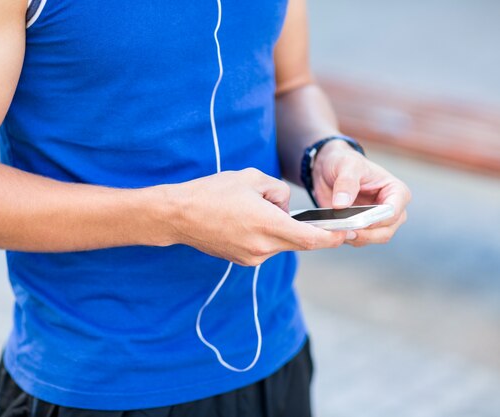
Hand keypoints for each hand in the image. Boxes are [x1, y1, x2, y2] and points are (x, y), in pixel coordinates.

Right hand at [168, 168, 346, 265]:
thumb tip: (286, 207)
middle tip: (325, 222)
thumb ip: (279, 191)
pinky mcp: (242, 260)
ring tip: (260, 209)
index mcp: (268, 225)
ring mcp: (252, 257)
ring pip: (281, 244)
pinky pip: (266, 247)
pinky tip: (249, 220)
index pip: (312, 238)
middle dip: (312, 232)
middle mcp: (263, 247)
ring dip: (284, 230)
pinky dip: (268, 235)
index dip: (333, 236)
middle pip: (300, 243)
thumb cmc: (213, 192)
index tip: (348, 232)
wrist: (178, 216)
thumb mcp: (252, 178)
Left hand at [312, 140, 410, 246]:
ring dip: (354, 237)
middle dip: (365, 234)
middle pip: (386, 231)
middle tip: (343, 230)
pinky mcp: (364, 228)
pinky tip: (334, 230)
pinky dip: (346, 238)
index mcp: (396, 191)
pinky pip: (359, 240)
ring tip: (336, 228)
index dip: (375, 220)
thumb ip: (346, 183)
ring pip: (373, 239)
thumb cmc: (343, 162)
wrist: (327, 170)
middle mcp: (392, 209)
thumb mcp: (345, 166)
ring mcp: (379, 221)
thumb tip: (341, 205)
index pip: (393, 212)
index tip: (356, 221)